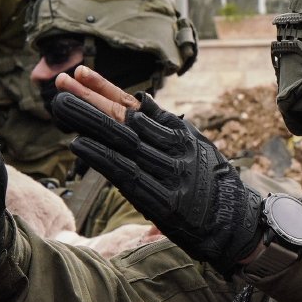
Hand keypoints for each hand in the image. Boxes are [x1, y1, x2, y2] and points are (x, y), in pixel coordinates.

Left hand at [49, 68, 265, 274]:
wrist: (241, 226)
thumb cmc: (216, 189)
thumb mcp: (199, 150)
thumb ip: (169, 129)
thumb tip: (139, 103)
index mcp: (184, 135)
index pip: (138, 107)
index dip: (108, 90)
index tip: (82, 74)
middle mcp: (177, 150)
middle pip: (127, 119)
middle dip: (92, 99)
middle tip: (62, 83)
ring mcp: (171, 175)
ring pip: (124, 142)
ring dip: (90, 121)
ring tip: (60, 104)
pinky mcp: (165, 202)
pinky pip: (127, 174)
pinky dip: (103, 158)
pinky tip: (79, 144)